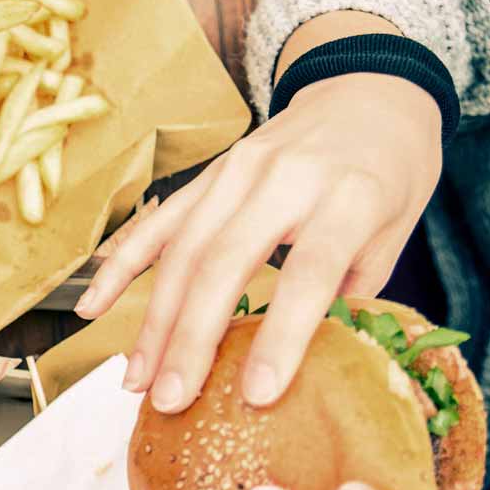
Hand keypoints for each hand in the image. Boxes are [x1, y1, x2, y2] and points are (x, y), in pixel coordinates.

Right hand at [76, 66, 441, 412]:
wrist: (367, 88)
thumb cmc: (391, 170)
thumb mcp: (396, 230)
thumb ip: (351, 289)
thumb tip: (307, 360)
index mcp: (348, 195)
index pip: (307, 272)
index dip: (280, 337)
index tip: (257, 395)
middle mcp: (284, 179)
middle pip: (224, 264)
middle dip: (191, 339)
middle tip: (171, 400)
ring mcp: (236, 172)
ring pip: (182, 251)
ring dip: (153, 322)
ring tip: (138, 381)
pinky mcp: (207, 173)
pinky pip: (156, 223)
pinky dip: (120, 266)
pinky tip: (93, 308)